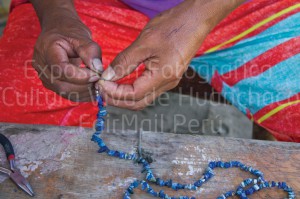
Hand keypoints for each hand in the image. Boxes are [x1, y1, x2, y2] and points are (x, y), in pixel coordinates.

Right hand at [32, 6, 101, 101]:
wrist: (58, 31)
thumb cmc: (69, 31)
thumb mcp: (82, 36)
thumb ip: (90, 52)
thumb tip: (98, 70)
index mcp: (46, 50)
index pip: (62, 70)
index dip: (81, 76)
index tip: (96, 74)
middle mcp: (41, 66)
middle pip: (63, 85)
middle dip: (85, 86)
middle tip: (100, 81)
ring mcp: (44, 76)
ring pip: (65, 93)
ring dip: (84, 92)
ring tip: (98, 85)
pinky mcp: (51, 84)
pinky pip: (67, 94)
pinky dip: (81, 94)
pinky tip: (92, 89)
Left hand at [99, 0, 243, 109]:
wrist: (195, 20)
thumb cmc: (172, 27)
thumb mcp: (144, 42)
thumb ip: (124, 62)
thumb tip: (107, 76)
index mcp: (163, 77)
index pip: (133, 94)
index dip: (114, 91)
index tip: (100, 82)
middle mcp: (167, 84)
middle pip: (138, 102)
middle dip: (117, 99)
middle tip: (101, 88)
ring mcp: (169, 82)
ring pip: (142, 98)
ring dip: (124, 96)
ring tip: (108, 86)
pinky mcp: (168, 76)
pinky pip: (147, 90)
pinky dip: (132, 90)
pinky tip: (122, 82)